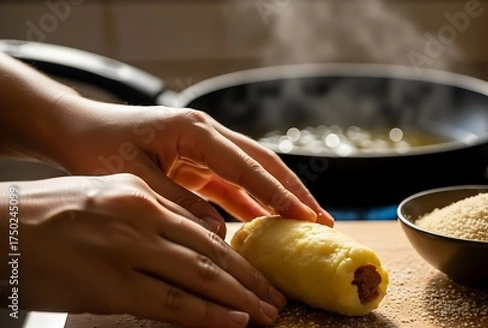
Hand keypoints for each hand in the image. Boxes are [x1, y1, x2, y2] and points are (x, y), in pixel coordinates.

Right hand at [7, 174, 285, 327]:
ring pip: (200, 275)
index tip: (260, 273)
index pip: (204, 227)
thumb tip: (193, 239)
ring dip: (239, 298)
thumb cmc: (49, 214)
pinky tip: (232, 320)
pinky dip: (206, 313)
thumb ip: (151, 215)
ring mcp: (128, 249)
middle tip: (277, 298)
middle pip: (212, 251)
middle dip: (250, 279)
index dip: (238, 255)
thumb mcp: (107, 197)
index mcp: (142, 193)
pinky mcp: (111, 285)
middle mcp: (142, 215)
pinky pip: (170, 302)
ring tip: (266, 314)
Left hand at [51, 94, 334, 232]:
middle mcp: (207, 134)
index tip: (303, 216)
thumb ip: (178, 204)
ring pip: (253, 173)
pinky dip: (253, 202)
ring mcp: (206, 147)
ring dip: (280, 197)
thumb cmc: (99, 149)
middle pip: (262, 163)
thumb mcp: (135, 180)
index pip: (245, 165)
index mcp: (193, 131)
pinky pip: (234, 183)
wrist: (78, 130)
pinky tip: (269, 222)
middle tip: (322, 220)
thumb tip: (218, 232)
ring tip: (307, 223)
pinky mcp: (199, 161)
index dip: (276, 193)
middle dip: (294, 191)